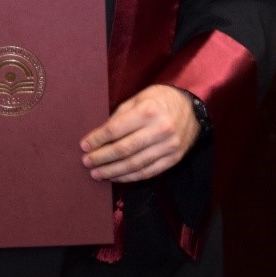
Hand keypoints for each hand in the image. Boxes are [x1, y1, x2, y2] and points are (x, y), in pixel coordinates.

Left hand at [80, 85, 199, 182]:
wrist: (191, 108)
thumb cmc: (158, 100)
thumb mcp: (137, 99)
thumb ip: (119, 117)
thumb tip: (99, 136)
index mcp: (148, 111)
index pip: (116, 129)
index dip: (97, 139)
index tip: (83, 146)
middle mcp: (160, 130)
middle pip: (124, 149)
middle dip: (102, 158)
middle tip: (86, 162)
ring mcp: (169, 147)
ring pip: (136, 164)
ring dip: (113, 171)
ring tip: (97, 173)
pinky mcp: (174, 159)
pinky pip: (149, 172)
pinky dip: (130, 177)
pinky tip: (116, 177)